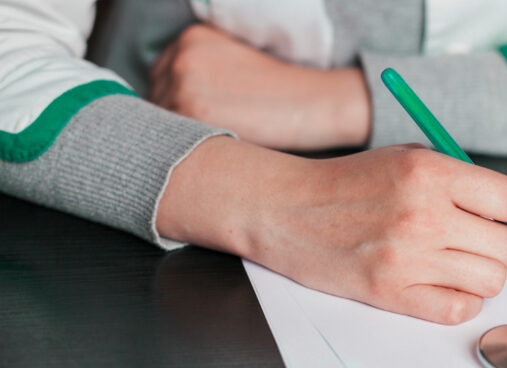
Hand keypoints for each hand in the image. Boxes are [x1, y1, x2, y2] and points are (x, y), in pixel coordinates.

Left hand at [149, 24, 369, 149]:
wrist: (314, 103)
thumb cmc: (282, 92)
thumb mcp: (234, 63)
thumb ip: (200, 73)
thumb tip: (167, 107)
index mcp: (191, 38)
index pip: (160, 77)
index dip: (174, 103)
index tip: (192, 121)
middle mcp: (181, 55)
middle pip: (155, 98)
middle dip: (173, 121)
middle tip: (204, 140)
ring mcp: (182, 82)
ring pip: (158, 122)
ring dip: (177, 140)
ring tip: (208, 150)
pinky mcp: (191, 111)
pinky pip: (171, 138)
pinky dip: (186, 149)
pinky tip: (212, 153)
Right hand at [157, 138, 506, 323]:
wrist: (286, 208)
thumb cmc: (348, 183)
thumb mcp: (408, 158)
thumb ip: (461, 181)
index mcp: (431, 172)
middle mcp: (424, 215)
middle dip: (503, 245)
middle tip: (482, 240)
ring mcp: (408, 258)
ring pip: (491, 281)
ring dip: (483, 274)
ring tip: (457, 261)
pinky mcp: (391, 293)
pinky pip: (458, 309)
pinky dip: (461, 301)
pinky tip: (444, 284)